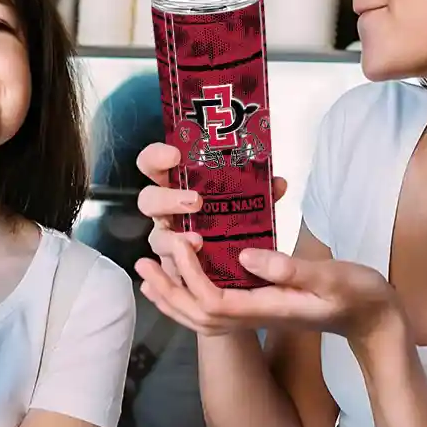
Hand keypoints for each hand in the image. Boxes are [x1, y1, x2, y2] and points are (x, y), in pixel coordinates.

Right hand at [135, 142, 286, 283]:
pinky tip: (191, 270)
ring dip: (172, 240)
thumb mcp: (254, 206)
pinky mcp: (175, 270)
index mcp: (177, 187)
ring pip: (156, 239)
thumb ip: (263, 195)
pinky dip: (178, 270)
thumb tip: (278, 184)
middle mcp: (167, 213)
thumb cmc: (238, 224)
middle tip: (195, 201)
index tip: (175, 155)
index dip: (156, 158)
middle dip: (166, 199)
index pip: (153, 165)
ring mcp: (168, 242)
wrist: (248, 267)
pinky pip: (169, 271)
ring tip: (198, 242)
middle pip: (148, 201)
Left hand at [136, 234, 403, 349]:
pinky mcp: (260, 309)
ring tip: (148, 272)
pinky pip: (214, 310)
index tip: (182, 242)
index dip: (190, 275)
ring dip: (172, 295)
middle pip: (197, 315)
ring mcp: (257, 316)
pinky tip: (182, 277)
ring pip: (201, 316)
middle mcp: (256, 317)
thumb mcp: (332, 277)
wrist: (374, 320)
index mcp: (268, 309)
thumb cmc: (359, 295)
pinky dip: (190, 296)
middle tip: (143, 263)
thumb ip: (289, 269)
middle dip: (167, 289)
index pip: (213, 301)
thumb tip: (244, 256)